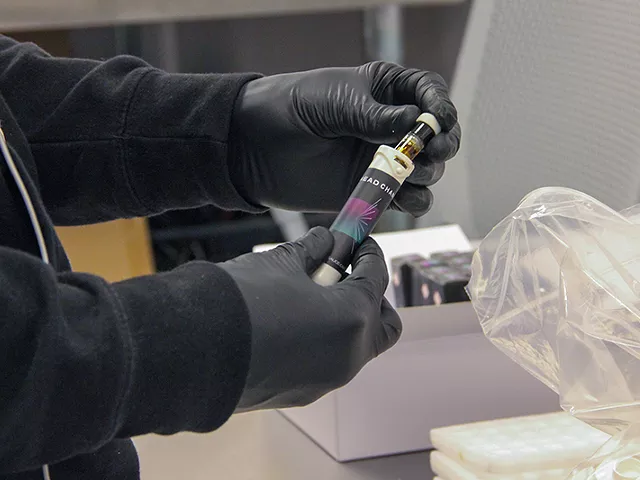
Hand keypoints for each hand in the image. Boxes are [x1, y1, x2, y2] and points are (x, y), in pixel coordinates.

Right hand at [220, 227, 401, 410]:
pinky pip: (328, 362)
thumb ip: (312, 250)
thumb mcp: (280, 264)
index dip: (369, 254)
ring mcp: (327, 380)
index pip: (376, 278)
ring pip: (355, 346)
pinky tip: (293, 321)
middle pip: (382, 323)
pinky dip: (324, 340)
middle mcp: (348, 356)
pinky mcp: (302, 393)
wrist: (193, 351)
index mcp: (352, 319)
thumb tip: (325, 242)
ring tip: (310, 295)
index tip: (358, 242)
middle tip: (345, 274)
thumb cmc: (240, 302)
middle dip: (370, 295)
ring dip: (345, 318)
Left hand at [229, 61, 460, 216]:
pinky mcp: (372, 191)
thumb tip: (415, 122)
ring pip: (428, 170)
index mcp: (384, 92)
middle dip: (442, 143)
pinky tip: (402, 197)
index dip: (440, 105)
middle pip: (436, 135)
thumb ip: (374, 115)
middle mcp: (390, 126)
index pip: (428, 93)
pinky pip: (406, 199)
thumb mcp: (334, 100)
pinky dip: (413, 201)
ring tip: (411, 173)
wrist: (255, 148)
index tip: (438, 119)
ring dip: (429, 173)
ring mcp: (383, 160)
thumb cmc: (291, 108)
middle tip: (432, 150)